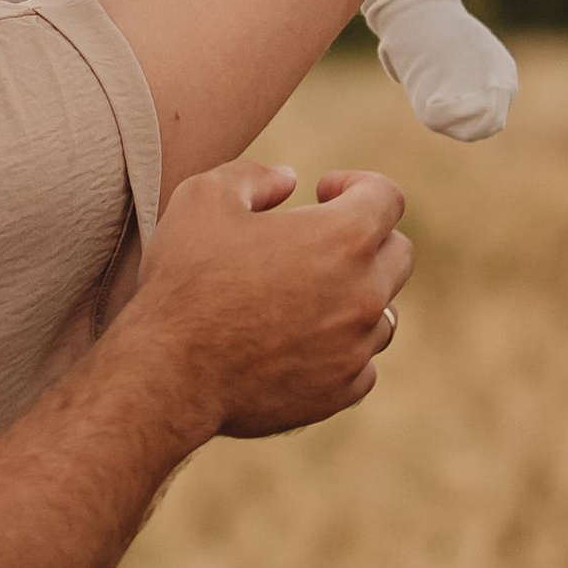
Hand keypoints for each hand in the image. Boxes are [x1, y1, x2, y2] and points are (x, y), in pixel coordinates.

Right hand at [126, 160, 411, 439]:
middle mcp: (364, 293)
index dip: (356, 184)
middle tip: (319, 241)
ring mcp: (356, 347)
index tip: (324, 191)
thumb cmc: (186, 280)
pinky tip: (304, 341)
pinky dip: (342, 349)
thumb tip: (288, 179)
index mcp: (343, 238)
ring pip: (384, 313)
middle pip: (398, 254)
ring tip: (309, 295)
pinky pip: (363, 364)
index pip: (387, 197)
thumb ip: (254, 175)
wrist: (170, 372)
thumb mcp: (204, 198)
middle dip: (367, 239)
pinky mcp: (340, 391)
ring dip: (356, 297)